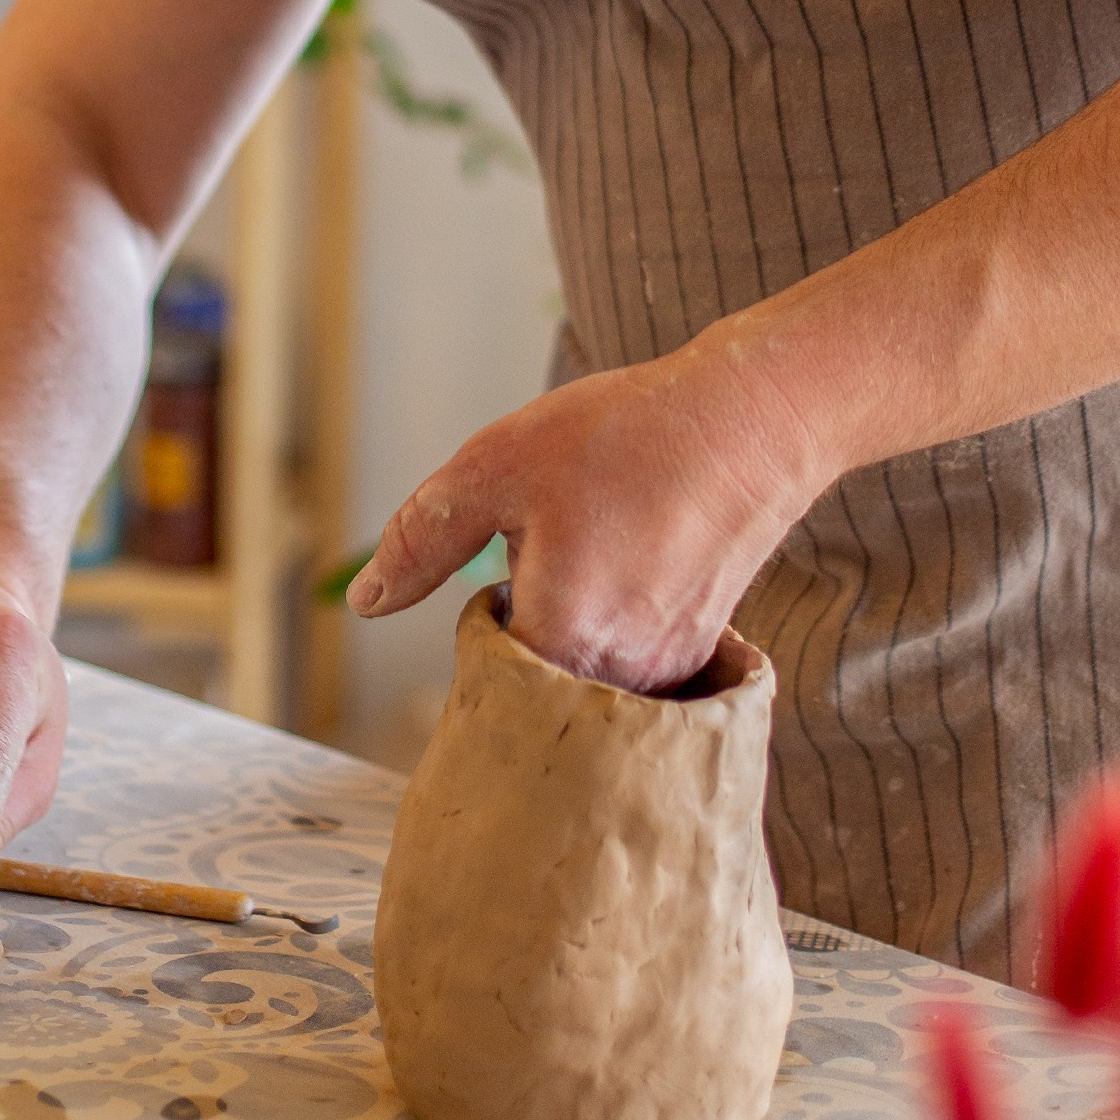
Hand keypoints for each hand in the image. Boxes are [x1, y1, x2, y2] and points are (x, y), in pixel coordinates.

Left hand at [343, 337, 824, 691]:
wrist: (753, 423)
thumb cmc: (624, 437)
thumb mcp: (494, 466)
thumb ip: (420, 541)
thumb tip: (366, 603)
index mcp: (560, 643)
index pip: (480, 684)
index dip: (477, 629)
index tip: (505, 569)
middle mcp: (619, 682)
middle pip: (535, 696)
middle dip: (523, 642)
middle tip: (547, 558)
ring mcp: (666, 676)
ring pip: (585, 687)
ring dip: (571, 638)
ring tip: (597, 554)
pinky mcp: (696, 658)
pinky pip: (632, 674)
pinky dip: (617, 634)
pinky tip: (631, 567)